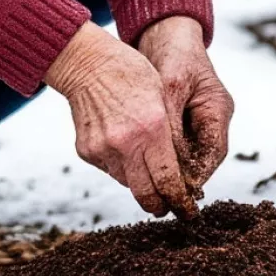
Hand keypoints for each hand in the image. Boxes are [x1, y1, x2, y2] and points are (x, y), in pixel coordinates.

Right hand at [45, 22, 196, 217]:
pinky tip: (124, 148)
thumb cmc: (131, 74)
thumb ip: (170, 137)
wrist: (88, 64)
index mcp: (152, 129)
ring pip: (127, 183)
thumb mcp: (162, 97)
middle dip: (160, 206)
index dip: (180, 200)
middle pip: (146, 194)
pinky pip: (110, 170)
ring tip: (147, 171)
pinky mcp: (87, 152)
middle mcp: (126, 144)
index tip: (188, 211)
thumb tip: (175, 172)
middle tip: (168, 208)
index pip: (169, 180)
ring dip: (140, 182)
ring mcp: (103, 150)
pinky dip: (121, 166)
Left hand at [137, 16, 233, 200]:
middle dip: (181, 178)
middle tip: (160, 196)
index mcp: (217, 109)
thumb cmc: (172, 52)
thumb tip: (165, 154)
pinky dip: (157, 154)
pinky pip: (170, 145)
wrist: (163, 32)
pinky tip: (139, 162)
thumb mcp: (170, 84)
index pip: (213, 153)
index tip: (179, 191)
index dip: (197, 175)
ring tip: (148, 184)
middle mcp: (210, 119)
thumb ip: (169, 119)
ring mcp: (195, 120)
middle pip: (200, 160)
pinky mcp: (177, 120)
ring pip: (184, 156)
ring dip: (167, 168)